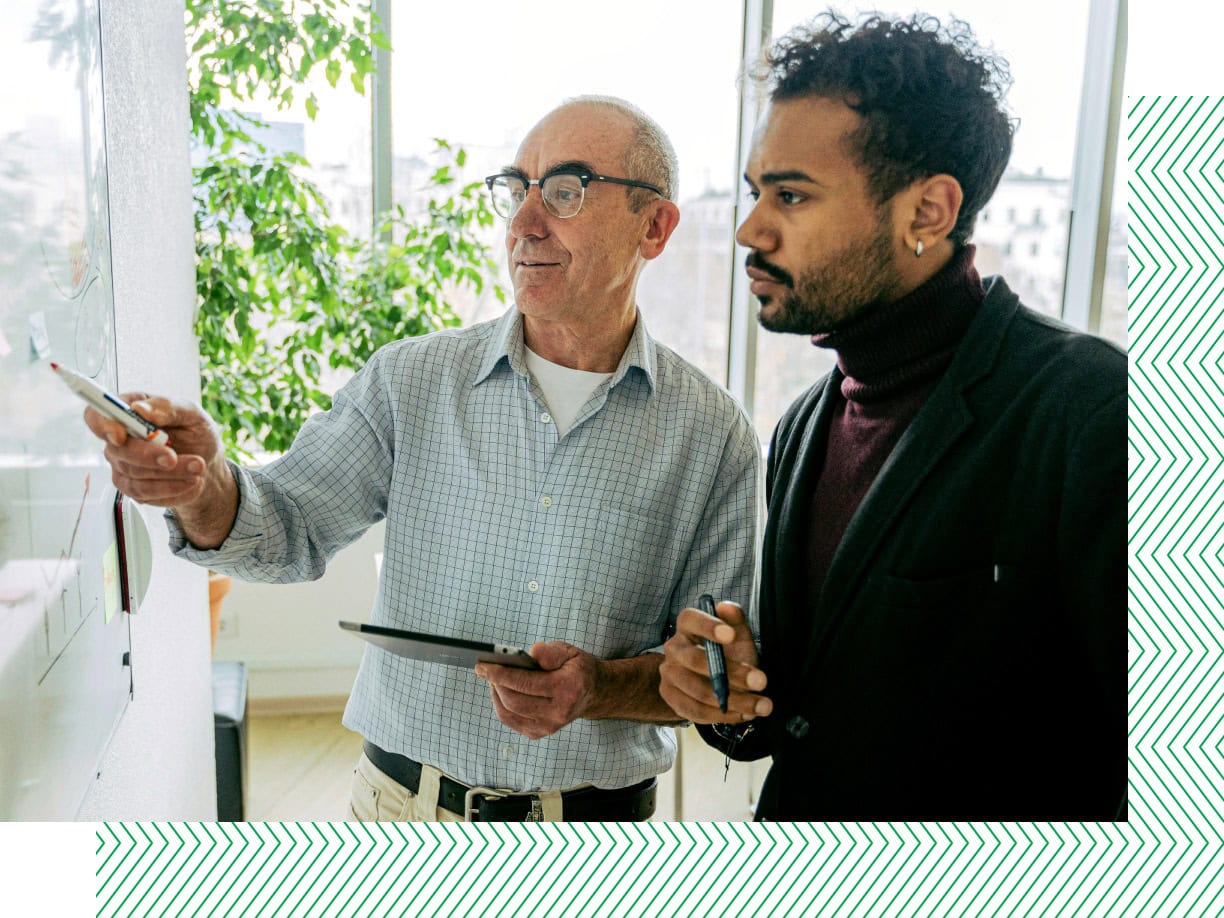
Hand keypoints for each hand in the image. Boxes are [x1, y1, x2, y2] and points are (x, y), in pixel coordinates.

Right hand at [83, 394, 221, 506]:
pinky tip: (191, 481)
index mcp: (128, 411)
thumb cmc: (194, 432)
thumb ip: (167, 407)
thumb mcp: (191, 413)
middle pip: (117, 451)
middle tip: (173, 458)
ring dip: (170, 474)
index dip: (102, 425)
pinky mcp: (133, 488)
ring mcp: (123, 465)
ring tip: (197, 467)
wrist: (207, 462)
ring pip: (135, 475)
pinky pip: (145, 493)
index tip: (120, 435)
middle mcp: (120, 439)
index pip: (96, 416)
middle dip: (147, 456)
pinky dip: (173, 488)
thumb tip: (141, 409)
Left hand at [475, 641, 601, 739]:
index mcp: (568, 688)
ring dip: (495, 694)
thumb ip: (550, 652)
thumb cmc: (577, 669)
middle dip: (495, 683)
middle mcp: (559, 712)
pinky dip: (500, 705)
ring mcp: (548, 726)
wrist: (593, 693)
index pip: (526, 683)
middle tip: (486, 669)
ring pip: (508, 712)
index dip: (500, 674)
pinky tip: (501, 691)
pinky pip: (510, 720)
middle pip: (513, 700)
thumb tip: (531, 653)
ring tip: (493, 678)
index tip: (482, 665)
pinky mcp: (539, 733)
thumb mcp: (569, 652)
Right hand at [659, 601, 771, 723]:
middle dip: (732, 673)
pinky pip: (696, 711)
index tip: (730, 635)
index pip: (690, 619)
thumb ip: (736, 619)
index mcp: (687, 625)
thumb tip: (727, 608)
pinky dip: (722, 716)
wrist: (716, 678)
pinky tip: (744, 714)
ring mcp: (669, 675)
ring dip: (734, 701)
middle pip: (695, 660)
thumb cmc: (729, 652)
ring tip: (762, 705)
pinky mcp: (672, 698)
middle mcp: (673, 648)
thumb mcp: (738, 634)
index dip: (708, 626)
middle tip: (761, 681)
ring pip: (699, 691)